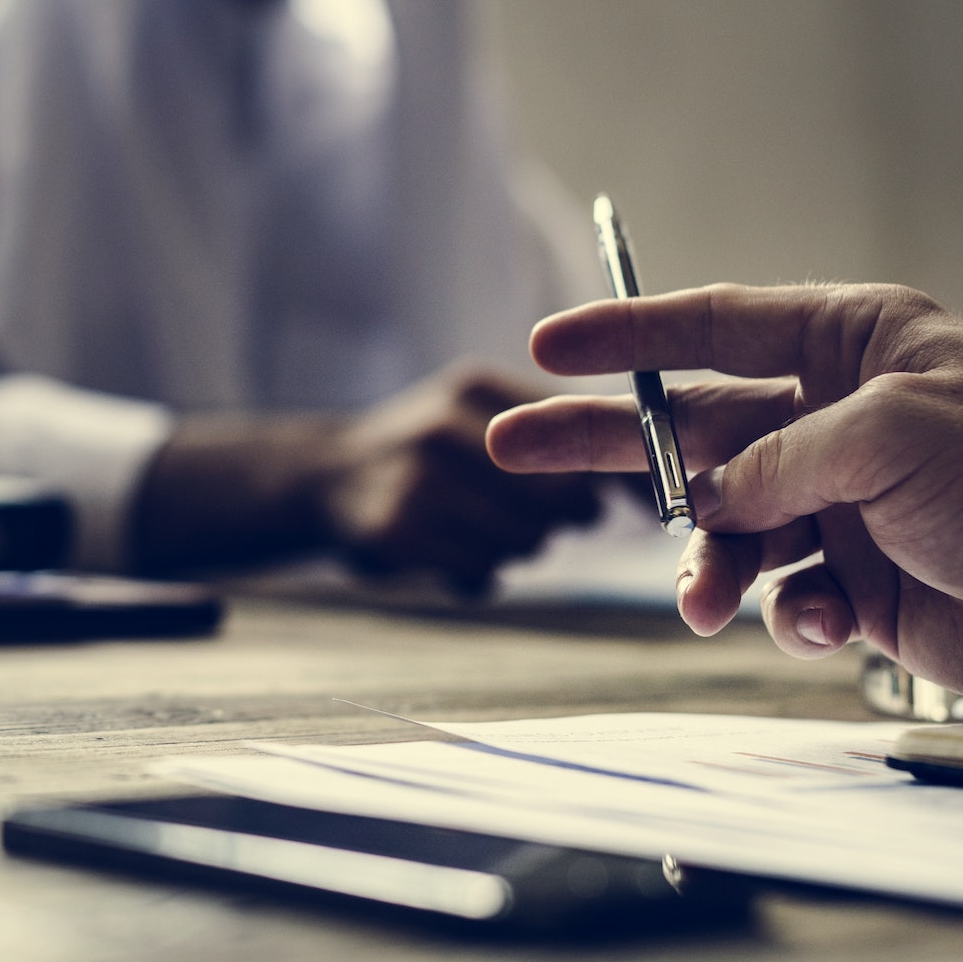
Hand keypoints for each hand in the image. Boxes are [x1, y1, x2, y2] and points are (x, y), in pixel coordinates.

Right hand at [134, 366, 600, 592]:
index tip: (643, 507)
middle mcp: (447, 424)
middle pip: (562, 497)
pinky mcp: (397, 529)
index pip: (578, 433)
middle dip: (562, 518)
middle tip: (535, 519)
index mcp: (478, 388)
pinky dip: (474, 573)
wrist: (319, 477)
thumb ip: (556, 436)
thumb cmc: (425, 453)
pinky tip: (444, 551)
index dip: (617, 476)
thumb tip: (642, 489)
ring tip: (472, 528)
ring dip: (514, 547)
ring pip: (525, 540)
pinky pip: (480, 572)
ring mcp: (418, 476)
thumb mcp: (480, 417)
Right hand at [485, 285, 962, 701]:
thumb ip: (778, 459)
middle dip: (606, 445)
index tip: (548, 345)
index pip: (717, 325)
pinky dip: (787, 613)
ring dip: (707, 567)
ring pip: (726, 528)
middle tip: (516, 449)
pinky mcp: (856, 575)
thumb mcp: (889, 436)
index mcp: (854, 345)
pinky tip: (825, 622)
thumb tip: (711, 504)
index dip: (628, 335)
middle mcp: (836, 415)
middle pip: (692, 426)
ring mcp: (841, 498)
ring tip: (705, 605)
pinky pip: (780, 593)